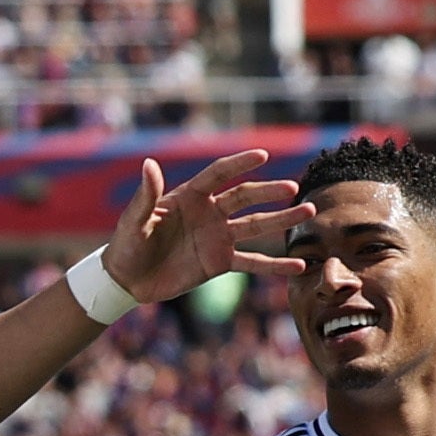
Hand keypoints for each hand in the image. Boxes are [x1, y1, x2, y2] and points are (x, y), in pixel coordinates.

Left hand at [100, 149, 304, 306]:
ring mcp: (218, 238)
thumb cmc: (127, 245)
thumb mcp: (134, 220)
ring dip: (281, 220)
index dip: (239, 164)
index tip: (262, 155)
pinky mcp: (220, 263)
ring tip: (308, 212)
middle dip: (269, 192)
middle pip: (245, 198)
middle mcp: (209, 213)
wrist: (128, 280)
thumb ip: (146, 194)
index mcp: (190, 196)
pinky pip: (253, 262)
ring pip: (256, 227)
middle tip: (293, 189)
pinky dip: (274, 266)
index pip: (219, 175)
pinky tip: (297, 265)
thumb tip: (149, 163)